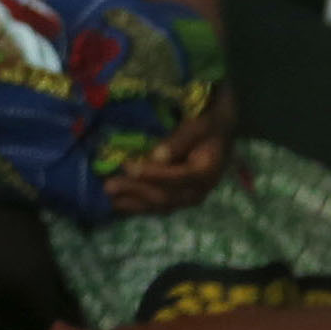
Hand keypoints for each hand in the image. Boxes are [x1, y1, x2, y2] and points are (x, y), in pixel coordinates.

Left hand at [104, 88, 235, 215]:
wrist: (221, 130)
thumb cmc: (209, 123)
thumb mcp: (199, 124)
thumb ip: (180, 140)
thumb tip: (157, 157)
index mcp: (206, 172)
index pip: (175, 178)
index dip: (150, 174)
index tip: (127, 166)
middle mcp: (199, 190)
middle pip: (165, 196)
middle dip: (135, 192)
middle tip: (109, 186)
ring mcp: (190, 197)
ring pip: (160, 206)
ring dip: (134, 204)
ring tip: (109, 200)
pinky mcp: (181, 198)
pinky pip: (159, 207)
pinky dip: (140, 206)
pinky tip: (121, 204)